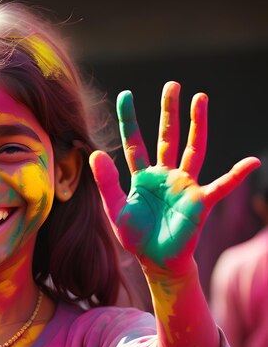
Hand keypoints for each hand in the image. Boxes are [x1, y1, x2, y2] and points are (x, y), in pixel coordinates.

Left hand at [89, 81, 259, 274]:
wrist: (155, 261)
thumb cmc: (136, 236)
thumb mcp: (115, 209)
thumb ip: (107, 182)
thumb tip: (94, 153)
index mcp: (143, 177)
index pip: (135, 143)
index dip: (129, 120)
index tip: (125, 95)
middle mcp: (165, 175)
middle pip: (168, 137)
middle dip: (169, 112)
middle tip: (172, 84)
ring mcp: (184, 185)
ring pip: (193, 149)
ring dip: (197, 124)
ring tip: (200, 98)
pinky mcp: (199, 201)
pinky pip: (221, 186)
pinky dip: (236, 176)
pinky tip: (251, 163)